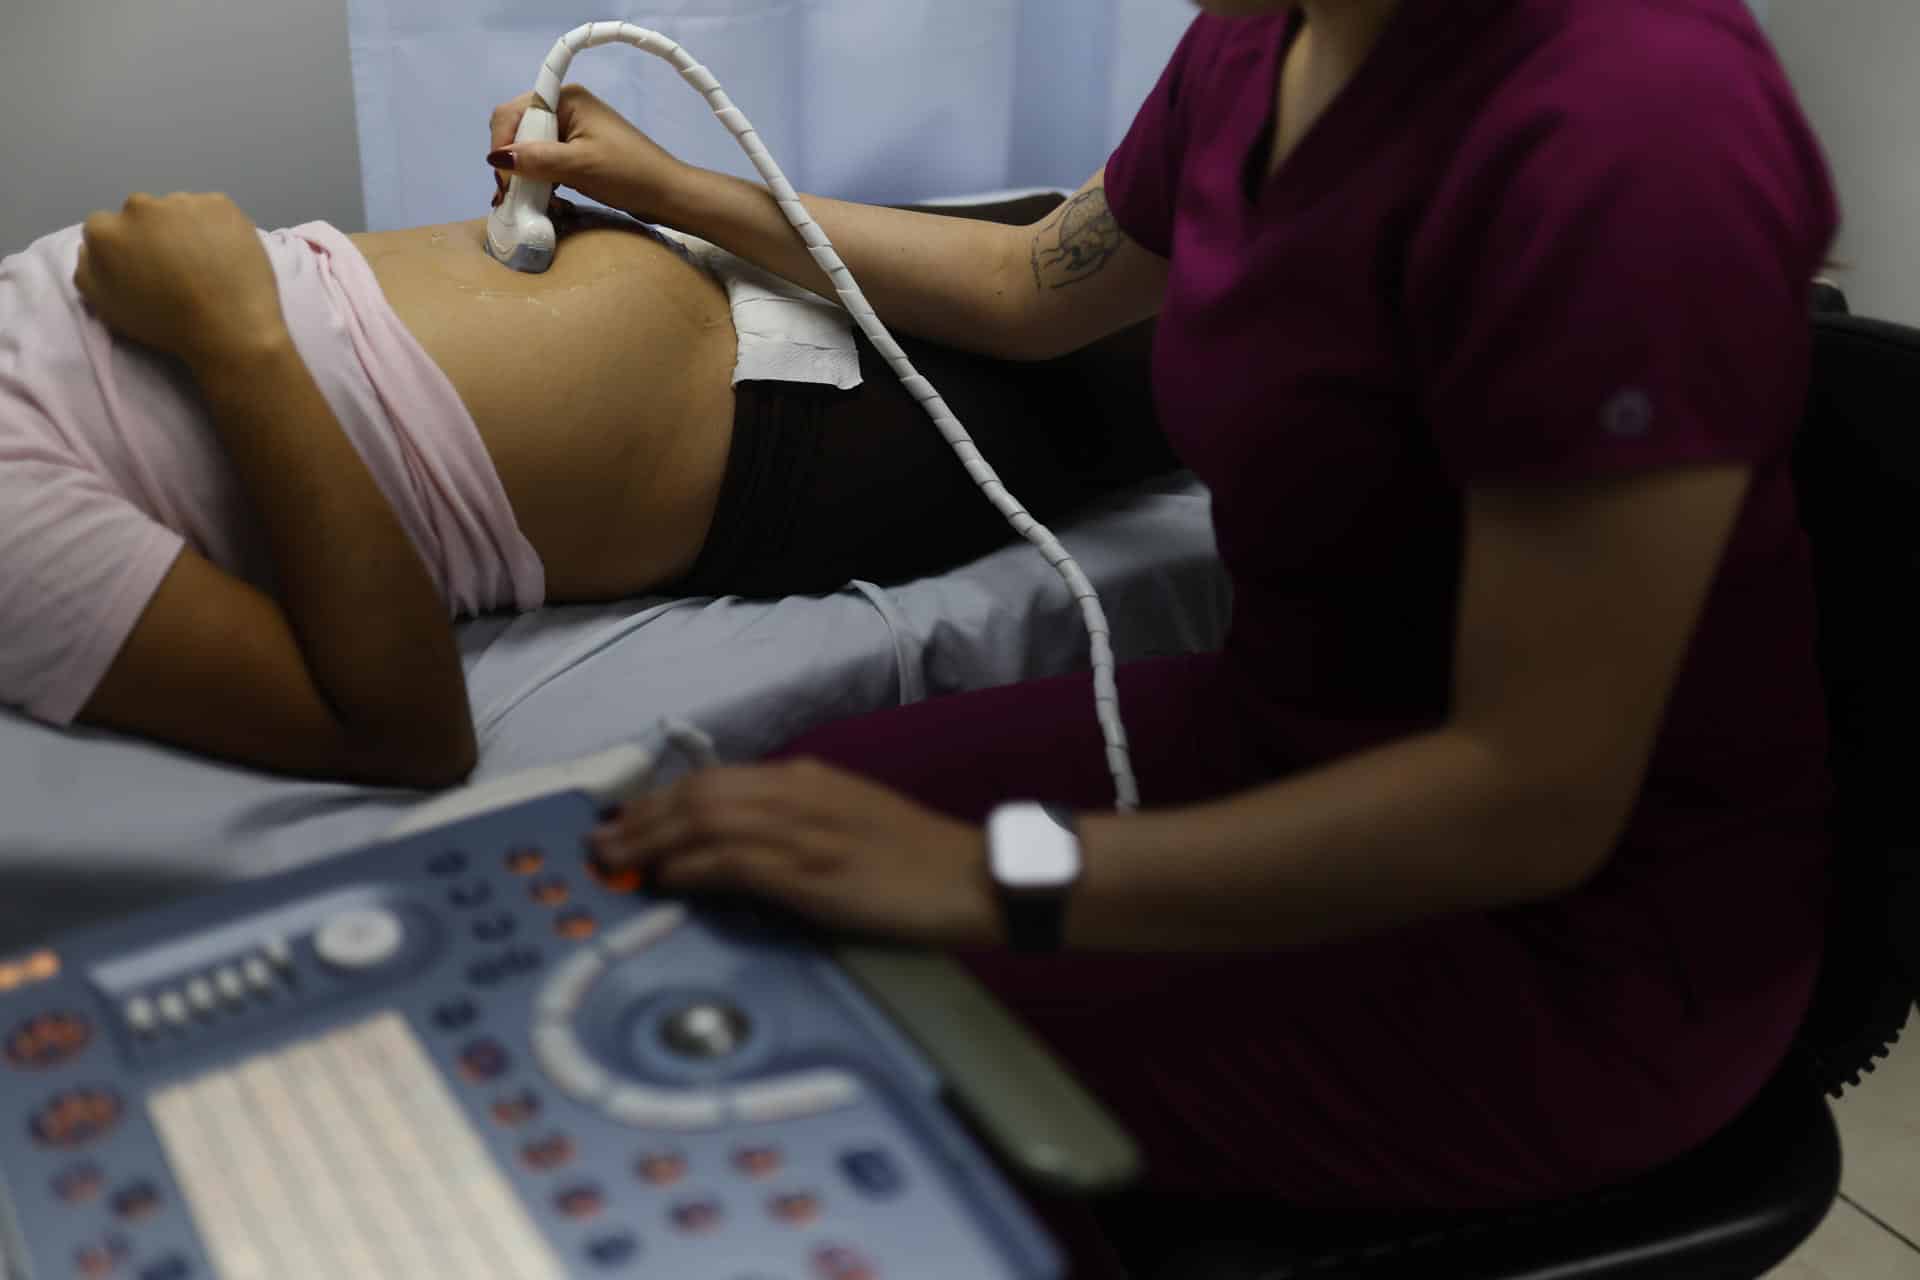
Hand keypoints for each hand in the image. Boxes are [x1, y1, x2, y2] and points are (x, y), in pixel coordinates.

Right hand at [73, 193, 285, 369]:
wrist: (231, 325)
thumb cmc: (164, 322)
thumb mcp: (106, 306)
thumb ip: (87, 268)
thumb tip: (90, 247)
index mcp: (104, 230)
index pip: (105, 229)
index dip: (126, 251)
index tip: (145, 271)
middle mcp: (138, 205)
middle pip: (141, 215)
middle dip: (153, 235)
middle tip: (177, 268)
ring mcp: (181, 200)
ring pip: (177, 210)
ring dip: (185, 228)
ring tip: (205, 263)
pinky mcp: (220, 202)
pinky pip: (211, 211)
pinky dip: (216, 227)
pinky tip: (226, 253)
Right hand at [489, 84, 687, 223]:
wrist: (668, 194)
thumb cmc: (629, 174)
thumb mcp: (579, 167)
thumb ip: (537, 160)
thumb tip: (496, 158)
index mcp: (566, 99)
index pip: (512, 113)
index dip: (502, 145)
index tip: (504, 180)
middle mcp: (566, 108)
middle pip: (518, 132)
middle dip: (513, 165)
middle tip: (512, 197)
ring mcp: (572, 131)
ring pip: (530, 151)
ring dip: (527, 178)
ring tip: (531, 203)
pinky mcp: (578, 152)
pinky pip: (546, 163)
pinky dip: (542, 182)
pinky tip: (547, 202)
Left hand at [588, 759, 1003, 946]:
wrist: (971, 876)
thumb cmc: (914, 859)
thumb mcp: (848, 823)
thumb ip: (796, 824)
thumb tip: (735, 850)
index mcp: (805, 778)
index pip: (715, 779)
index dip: (662, 799)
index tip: (626, 820)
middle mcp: (796, 793)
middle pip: (699, 794)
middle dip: (643, 818)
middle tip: (601, 844)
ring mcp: (803, 829)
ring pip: (705, 820)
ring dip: (652, 841)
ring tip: (615, 863)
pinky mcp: (809, 871)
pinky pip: (733, 860)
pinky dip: (690, 868)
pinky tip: (665, 881)